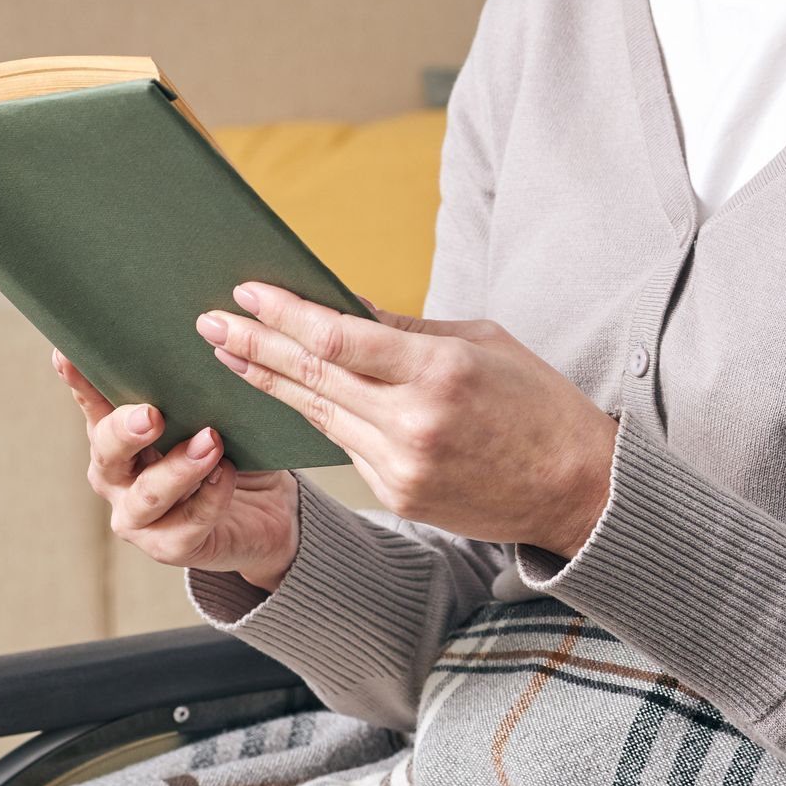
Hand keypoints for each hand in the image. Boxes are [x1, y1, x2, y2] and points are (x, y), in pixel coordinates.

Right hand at [52, 354, 299, 591]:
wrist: (267, 514)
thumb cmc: (231, 452)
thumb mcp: (215, 415)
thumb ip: (197, 392)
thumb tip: (208, 350)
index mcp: (118, 436)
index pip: (94, 404)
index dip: (79, 382)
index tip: (65, 354)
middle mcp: (116, 477)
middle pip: (108, 452)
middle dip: (126, 431)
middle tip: (151, 414)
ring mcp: (139, 517)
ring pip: (149, 495)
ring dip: (179, 468)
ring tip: (210, 441)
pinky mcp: (171, 547)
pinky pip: (188, 523)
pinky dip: (211, 497)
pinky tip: (228, 474)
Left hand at [195, 287, 616, 558]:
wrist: (577, 488)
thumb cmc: (537, 403)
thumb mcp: (481, 344)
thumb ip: (407, 330)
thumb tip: (342, 306)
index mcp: (439, 371)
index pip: (338, 338)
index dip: (284, 314)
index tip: (246, 291)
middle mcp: (413, 422)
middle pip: (313, 377)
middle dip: (254, 346)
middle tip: (208, 322)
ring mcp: (402, 465)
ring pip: (319, 414)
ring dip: (269, 382)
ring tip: (228, 353)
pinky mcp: (399, 494)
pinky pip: (344, 445)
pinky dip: (314, 416)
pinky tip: (284, 394)